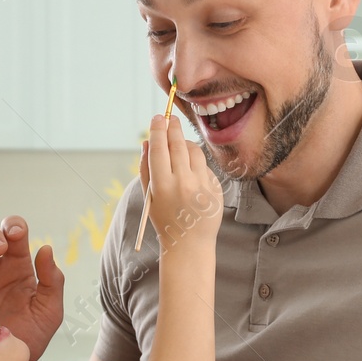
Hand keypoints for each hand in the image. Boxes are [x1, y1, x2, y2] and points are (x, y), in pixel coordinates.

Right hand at [140, 115, 222, 255]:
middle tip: (170, 118)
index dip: (158, 129)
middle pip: (178, 145)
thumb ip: (145, 168)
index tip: (158, 117)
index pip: (159, 148)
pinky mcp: (216, 189)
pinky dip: (196, 165)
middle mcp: (183, 183)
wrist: (189, 243)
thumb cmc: (165, 218)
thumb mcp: (149, 196)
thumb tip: (147, 142)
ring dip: (186, 143)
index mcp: (162, 185)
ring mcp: (202, 186)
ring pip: (195, 151)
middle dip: (173, 127)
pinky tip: (191, 175)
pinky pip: (205, 167)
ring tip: (179, 146)